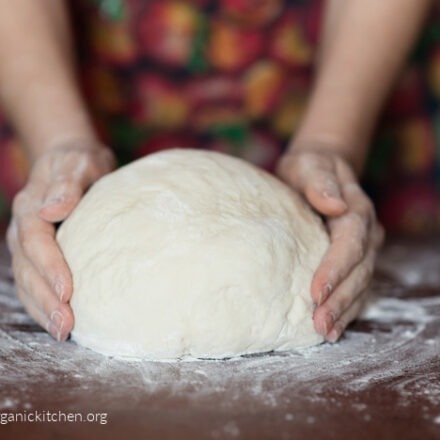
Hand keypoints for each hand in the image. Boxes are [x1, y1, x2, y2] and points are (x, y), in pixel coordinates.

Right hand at [6, 141, 115, 340]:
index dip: (50, 267)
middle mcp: (24, 229)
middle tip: (67, 325)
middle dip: (46, 299)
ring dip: (43, 309)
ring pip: (27, 282)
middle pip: (29, 269)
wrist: (72, 161)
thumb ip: (67, 185)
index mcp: (31, 206)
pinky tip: (58, 322)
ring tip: (64, 333)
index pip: (36, 241)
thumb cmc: (81, 162)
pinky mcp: (38, 254)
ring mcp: (27, 244)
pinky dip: (43, 304)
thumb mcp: (78, 164)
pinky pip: (34, 283)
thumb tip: (52, 210)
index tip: (68, 291)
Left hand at [276, 148, 383, 341]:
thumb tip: (334, 205)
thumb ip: (320, 183)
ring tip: (326, 333)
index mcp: (356, 210)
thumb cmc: (309, 168)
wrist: (320, 171)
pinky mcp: (354, 260)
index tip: (316, 293)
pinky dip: (346, 309)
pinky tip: (333, 326)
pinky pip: (356, 287)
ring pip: (361, 285)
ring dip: (345, 311)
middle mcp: (366, 233)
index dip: (335, 269)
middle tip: (319, 325)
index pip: (350, 244)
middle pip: (359, 271)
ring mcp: (364, 249)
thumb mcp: (309, 165)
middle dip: (340, 300)